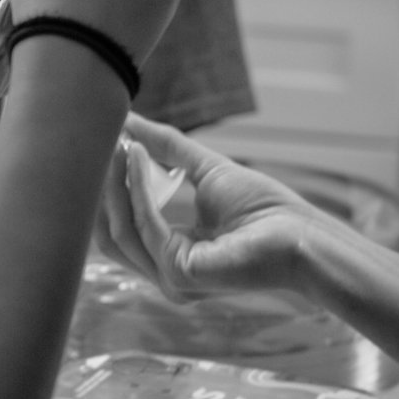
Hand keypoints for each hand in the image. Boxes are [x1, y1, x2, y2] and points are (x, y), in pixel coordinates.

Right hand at [98, 114, 322, 299]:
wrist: (300, 235)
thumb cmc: (264, 209)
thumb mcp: (204, 168)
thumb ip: (165, 148)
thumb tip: (129, 121)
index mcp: (170, 255)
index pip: (120, 227)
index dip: (107, 187)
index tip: (102, 144)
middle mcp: (164, 273)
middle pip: (109, 232)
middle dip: (100, 186)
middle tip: (98, 141)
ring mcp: (168, 278)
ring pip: (118, 228)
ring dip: (113, 182)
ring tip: (117, 142)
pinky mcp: (177, 272)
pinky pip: (143, 223)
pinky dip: (135, 185)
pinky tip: (136, 155)